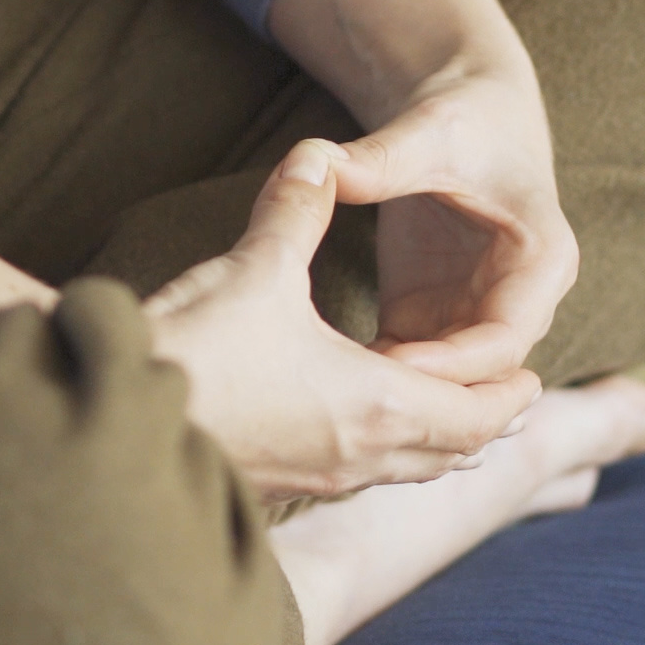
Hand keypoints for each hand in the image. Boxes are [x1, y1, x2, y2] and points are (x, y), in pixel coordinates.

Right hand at [147, 140, 541, 500]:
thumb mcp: (255, 266)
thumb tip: (314, 156)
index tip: (533, 379)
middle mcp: (358, 454)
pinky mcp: (274, 488)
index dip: (506, 392)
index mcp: (378, 403)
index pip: (474, 412)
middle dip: (482, 423)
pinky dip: (384, 458)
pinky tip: (361, 436)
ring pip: (402, 473)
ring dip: (435, 445)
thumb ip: (296, 207)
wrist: (111, 421)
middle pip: (449, 452)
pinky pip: (355, 480)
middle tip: (508, 400)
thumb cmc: (195, 349)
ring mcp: (315, 479)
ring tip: (445, 419)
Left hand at [265, 0, 578, 385]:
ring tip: (334, 410)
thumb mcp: (429, 133)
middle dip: (426, 395)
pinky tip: (324, 393)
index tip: (396, 363)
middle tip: (357, 404)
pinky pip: (412, 367)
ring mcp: (477, 315)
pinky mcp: (435, 319)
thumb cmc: (465, 117)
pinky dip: (377, 382)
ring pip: (447, 383)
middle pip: (482, 376)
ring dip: (399, 397)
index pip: (509, 336)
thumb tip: (320, 165)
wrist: (464, 116)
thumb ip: (382, 157)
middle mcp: (519, 301)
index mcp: (543, 261)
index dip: (457, 362)